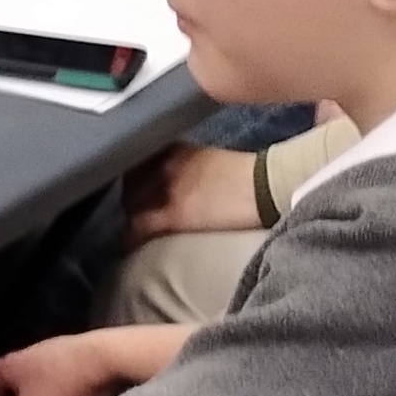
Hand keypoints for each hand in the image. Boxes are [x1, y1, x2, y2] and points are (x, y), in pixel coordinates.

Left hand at [122, 143, 261, 241]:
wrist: (266, 186)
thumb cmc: (247, 175)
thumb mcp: (209, 161)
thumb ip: (188, 167)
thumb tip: (180, 182)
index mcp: (175, 150)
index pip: (137, 164)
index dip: (134, 180)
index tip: (135, 191)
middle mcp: (164, 165)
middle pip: (130, 184)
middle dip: (130, 199)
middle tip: (136, 214)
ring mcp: (166, 189)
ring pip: (130, 205)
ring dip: (131, 218)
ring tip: (135, 232)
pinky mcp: (174, 214)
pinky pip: (139, 227)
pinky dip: (131, 237)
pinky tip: (130, 245)